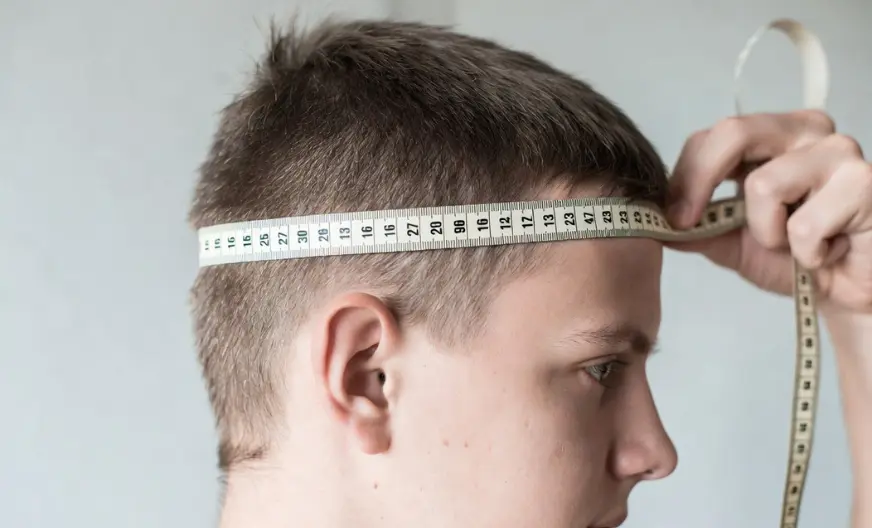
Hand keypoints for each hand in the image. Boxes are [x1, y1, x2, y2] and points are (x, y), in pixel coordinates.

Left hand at [664, 109, 871, 314]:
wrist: (851, 294)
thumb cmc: (798, 260)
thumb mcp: (733, 243)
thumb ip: (695, 227)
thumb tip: (649, 220)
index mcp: (772, 137)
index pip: (712, 136)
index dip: (684, 176)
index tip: (672, 217)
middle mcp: (806, 131)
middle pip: (733, 132)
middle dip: (701, 183)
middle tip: (690, 224)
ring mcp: (839, 151)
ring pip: (765, 185)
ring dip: (769, 234)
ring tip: (795, 247)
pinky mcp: (866, 183)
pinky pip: (804, 225)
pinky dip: (806, 255)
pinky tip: (829, 253)